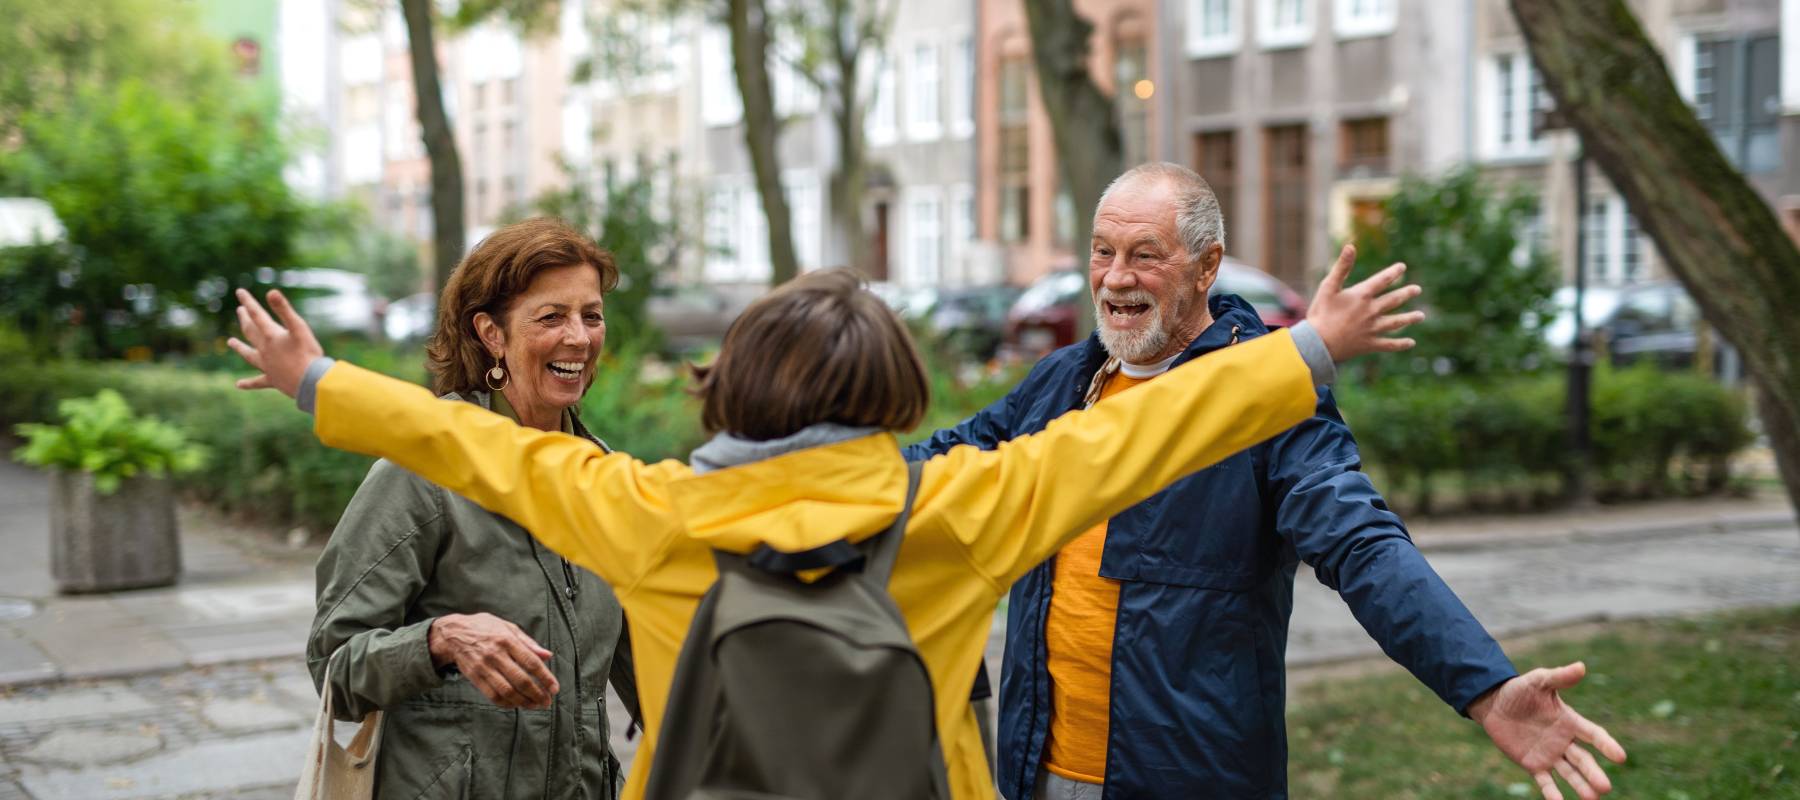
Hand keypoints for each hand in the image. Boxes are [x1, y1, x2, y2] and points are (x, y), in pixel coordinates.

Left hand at [227, 288, 324, 397]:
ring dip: (239, 347)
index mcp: (271, 336)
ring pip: (249, 354)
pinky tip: (239, 385)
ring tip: (230, 342)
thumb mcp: (299, 328)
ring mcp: (267, 366)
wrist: (311, 382)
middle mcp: (265, 350)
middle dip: (245, 319)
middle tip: (240, 310)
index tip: (239, 291)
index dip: (248, 302)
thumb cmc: (308, 354)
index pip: (257, 315)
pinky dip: (248, 383)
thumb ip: (284, 309)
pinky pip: (258, 381)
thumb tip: (271, 291)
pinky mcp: (272, 380)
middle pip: (251, 332)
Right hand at [427, 613, 559, 709]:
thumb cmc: (485, 628)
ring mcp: (483, 668)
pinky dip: (507, 703)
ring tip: (535, 705)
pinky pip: (492, 696)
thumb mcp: (508, 627)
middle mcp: (495, 655)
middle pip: (521, 680)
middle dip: (537, 694)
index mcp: (507, 640)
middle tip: (547, 701)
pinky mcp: (474, 677)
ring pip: (507, 691)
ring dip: (524, 702)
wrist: (453, 634)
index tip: (554, 688)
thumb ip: (528, 643)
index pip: (531, 662)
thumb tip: (548, 655)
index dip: (545, 677)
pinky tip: (517, 704)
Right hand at [1304, 244, 1424, 360]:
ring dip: (1409, 318)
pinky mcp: (1369, 344)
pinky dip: (1400, 344)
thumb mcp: (1328, 287)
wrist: (1317, 343)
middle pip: (1393, 300)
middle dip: (1406, 293)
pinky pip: (1389, 344)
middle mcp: (1371, 311)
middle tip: (1417, 289)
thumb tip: (1350, 246)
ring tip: (1421, 316)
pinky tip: (1411, 343)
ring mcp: (1372, 329)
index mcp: (1361, 295)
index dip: (1393, 272)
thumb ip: (1342, 267)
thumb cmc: (1320, 313)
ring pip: (1396, 322)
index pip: (1382, 280)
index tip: (1402, 267)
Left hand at [1468, 662, 1626, 799]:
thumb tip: (1581, 666)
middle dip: (1593, 773)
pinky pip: (1545, 781)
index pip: (1593, 735)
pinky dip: (1552, 793)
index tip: (1620, 756)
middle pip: (1583, 759)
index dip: (1606, 745)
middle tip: (1605, 787)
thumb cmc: (1518, 691)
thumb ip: (1559, 677)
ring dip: (1580, 786)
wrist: (1493, 704)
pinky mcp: (1533, 764)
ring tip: (1591, 799)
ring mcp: (1550, 755)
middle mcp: (1564, 741)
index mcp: (1569, 721)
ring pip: (1569, 773)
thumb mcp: (1537, 681)